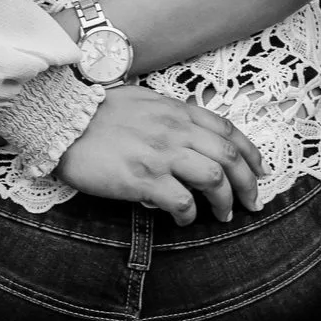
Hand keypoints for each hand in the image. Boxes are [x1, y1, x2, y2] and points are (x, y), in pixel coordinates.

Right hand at [52, 86, 266, 225]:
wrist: (61, 121)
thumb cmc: (96, 113)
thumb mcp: (142, 102)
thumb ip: (170, 116)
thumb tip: (188, 134)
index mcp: (177, 112)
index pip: (227, 131)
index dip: (250, 153)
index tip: (260, 171)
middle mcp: (175, 131)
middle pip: (229, 158)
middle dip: (248, 184)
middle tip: (252, 203)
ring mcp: (160, 155)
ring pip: (214, 180)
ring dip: (225, 201)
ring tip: (223, 216)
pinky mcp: (142, 179)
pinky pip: (181, 201)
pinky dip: (190, 214)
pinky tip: (184, 218)